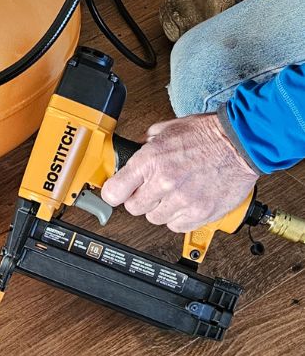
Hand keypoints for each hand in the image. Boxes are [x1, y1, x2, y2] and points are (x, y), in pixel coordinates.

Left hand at [100, 113, 258, 231]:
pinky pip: (176, 226)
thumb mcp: (166, 130)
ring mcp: (183, 201)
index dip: (114, 193)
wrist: (240, 144)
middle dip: (139, 198)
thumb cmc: (207, 134)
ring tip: (173, 193)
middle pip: (133, 208)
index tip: (117, 192)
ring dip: (161, 208)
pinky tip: (185, 202)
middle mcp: (164, 183)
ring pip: (155, 218)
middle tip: (151, 189)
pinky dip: (179, 217)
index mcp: (150, 161)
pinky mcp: (200, 213)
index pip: (114, 191)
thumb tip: (130, 155)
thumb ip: (145, 144)